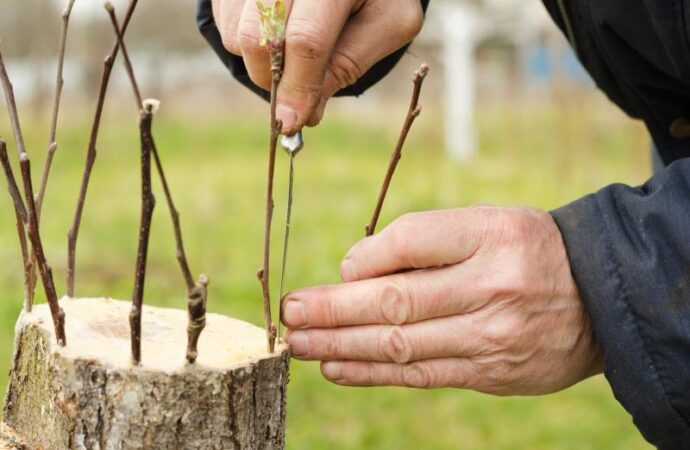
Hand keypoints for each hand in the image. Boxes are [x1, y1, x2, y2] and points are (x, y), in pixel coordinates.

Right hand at [211, 0, 423, 133]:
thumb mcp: (386, 25)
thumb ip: (348, 65)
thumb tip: (304, 113)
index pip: (306, 40)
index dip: (297, 87)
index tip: (291, 123)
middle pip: (262, 39)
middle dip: (276, 82)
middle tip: (295, 94)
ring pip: (238, 35)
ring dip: (261, 64)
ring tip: (293, 55)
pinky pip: (226, 23)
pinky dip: (247, 43)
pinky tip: (277, 33)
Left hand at [281, 207, 602, 394]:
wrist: (600, 297)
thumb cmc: (528, 250)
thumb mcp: (487, 223)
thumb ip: (423, 238)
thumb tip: (354, 268)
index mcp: (492, 235)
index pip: (413, 240)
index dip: (367, 258)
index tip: (338, 272)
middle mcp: (493, 287)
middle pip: (397, 301)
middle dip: (335, 310)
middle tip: (290, 313)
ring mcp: (493, 336)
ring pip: (402, 344)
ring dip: (342, 346)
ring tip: (299, 344)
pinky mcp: (491, 373)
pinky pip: (422, 374)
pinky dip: (373, 373)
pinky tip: (336, 368)